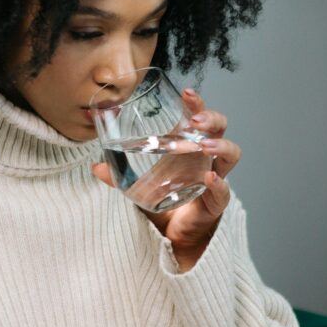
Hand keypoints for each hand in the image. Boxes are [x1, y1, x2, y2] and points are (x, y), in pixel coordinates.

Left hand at [92, 88, 236, 271]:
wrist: (174, 234)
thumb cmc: (165, 200)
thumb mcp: (138, 185)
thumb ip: (118, 176)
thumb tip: (95, 166)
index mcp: (189, 146)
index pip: (198, 117)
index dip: (196, 103)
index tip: (186, 92)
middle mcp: (206, 158)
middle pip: (220, 128)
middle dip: (211, 119)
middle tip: (196, 119)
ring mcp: (214, 177)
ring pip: (231, 154)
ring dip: (220, 146)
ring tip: (204, 145)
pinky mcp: (215, 201)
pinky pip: (223, 190)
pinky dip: (218, 183)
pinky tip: (208, 177)